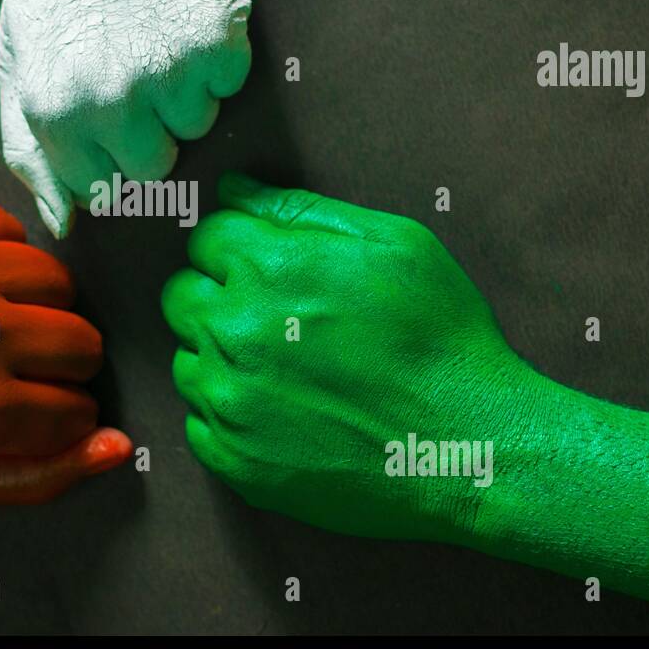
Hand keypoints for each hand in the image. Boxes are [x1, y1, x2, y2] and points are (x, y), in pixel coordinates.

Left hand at [161, 174, 540, 540]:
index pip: (205, 239)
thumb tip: (233, 189)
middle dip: (217, 298)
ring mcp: (229, 402)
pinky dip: (230, 418)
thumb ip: (300, 210)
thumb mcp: (393, 244)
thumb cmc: (441, 339)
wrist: (467, 446)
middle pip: (180, 297)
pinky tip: (284, 416)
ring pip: (187, 362)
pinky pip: (199, 424)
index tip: (271, 272)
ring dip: (221, 360)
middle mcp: (234, 332)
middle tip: (276, 320)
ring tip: (287, 373)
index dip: (238, 251)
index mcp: (267, 268)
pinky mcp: (234, 460)